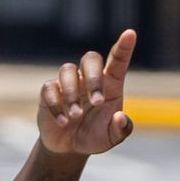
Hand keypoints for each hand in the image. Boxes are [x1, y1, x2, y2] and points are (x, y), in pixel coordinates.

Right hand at [38, 30, 135, 155]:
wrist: (70, 147)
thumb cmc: (96, 136)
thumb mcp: (113, 137)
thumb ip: (121, 129)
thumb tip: (121, 117)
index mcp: (111, 85)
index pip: (117, 61)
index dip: (124, 47)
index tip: (130, 33)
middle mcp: (90, 79)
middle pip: (90, 58)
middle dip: (94, 77)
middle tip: (97, 102)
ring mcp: (68, 83)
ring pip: (67, 70)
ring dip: (73, 93)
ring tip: (76, 116)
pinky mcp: (49, 92)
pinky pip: (50, 89)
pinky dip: (57, 105)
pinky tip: (63, 121)